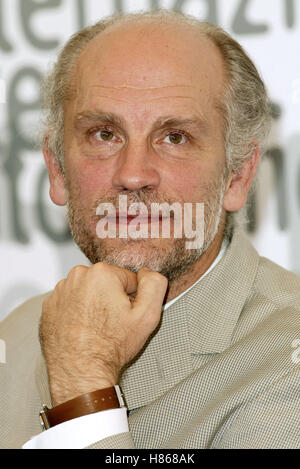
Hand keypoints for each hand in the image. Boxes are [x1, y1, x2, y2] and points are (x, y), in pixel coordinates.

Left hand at [39, 263, 167, 405]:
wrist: (81, 374)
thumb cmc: (110, 348)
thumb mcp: (147, 316)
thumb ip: (154, 285)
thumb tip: (149, 272)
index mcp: (101, 273)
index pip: (127, 279)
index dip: (131, 299)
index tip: (124, 315)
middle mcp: (77, 277)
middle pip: (106, 283)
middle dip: (111, 299)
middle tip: (112, 323)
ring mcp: (60, 292)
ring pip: (88, 292)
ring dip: (94, 305)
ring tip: (96, 328)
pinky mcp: (49, 306)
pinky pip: (71, 303)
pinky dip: (77, 313)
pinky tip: (83, 330)